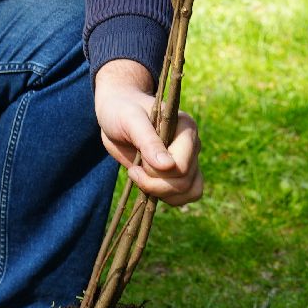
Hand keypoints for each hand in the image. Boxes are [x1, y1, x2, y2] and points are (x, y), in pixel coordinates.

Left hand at [94, 59, 203, 206]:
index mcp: (186, 128)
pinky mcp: (179, 172)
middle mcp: (192, 145)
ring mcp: (188, 159)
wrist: (116, 112)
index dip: (157, 174)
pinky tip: (149, 185)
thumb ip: (148, 141)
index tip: (134, 167)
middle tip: (133, 172)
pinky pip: (187, 194)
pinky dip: (169, 197)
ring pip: (191, 191)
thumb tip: (168, 166)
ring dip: (164, 194)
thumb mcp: (130, 120)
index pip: (182, 166)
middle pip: (185, 182)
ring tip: (143, 180)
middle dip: (156, 185)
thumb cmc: (122, 110)